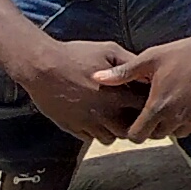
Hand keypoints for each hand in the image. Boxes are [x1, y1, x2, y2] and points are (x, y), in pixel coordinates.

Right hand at [18, 35, 142, 143]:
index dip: (148, 105)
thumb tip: (146, 72)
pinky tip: (94, 118)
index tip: (146, 99)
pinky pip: (90, 138)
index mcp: (118, 96)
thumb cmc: (76, 55)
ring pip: (110, 138)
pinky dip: (96, 132)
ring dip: (114, 129)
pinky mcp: (72, 128)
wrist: (42, 66)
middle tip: (131, 112)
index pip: (145, 110)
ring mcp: (87, 124)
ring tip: (112, 116)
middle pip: (130, 130)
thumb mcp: (109, 51)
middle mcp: (105, 115)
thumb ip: (131, 63)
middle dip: (134, 123)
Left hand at [98, 36, 190, 143]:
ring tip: (175, 108)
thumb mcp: (150, 58)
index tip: (138, 119)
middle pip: (157, 136)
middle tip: (156, 110)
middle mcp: (176, 117)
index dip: (134, 130)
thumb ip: (123, 73)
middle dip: (154, 127)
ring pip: (179, 134)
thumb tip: (95, 77)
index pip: (137, 136)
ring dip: (175, 126)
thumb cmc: (181, 52)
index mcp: (157, 106)